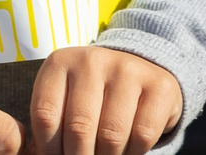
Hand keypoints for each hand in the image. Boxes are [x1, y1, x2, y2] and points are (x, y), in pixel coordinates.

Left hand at [28, 47, 180, 154]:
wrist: (140, 70)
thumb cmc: (92, 95)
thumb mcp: (65, 99)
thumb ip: (51, 126)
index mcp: (59, 63)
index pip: (46, 117)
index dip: (49, 149)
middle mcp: (91, 60)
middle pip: (79, 128)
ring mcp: (127, 69)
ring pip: (111, 135)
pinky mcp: (159, 85)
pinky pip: (142, 135)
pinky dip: (133, 153)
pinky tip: (127, 150)